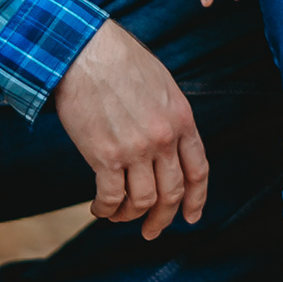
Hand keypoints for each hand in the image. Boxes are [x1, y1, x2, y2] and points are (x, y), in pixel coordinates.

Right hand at [53, 21, 208, 240]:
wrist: (84, 50)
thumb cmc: (118, 61)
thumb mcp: (161, 85)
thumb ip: (169, 117)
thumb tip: (167, 146)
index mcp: (182, 119)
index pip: (198, 170)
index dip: (196, 199)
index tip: (190, 216)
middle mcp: (164, 138)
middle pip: (172, 193)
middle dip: (162, 218)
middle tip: (151, 231)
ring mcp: (136, 149)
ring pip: (143, 201)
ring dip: (130, 215)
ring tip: (118, 216)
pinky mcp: (106, 156)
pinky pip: (112, 197)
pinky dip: (106, 210)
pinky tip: (99, 209)